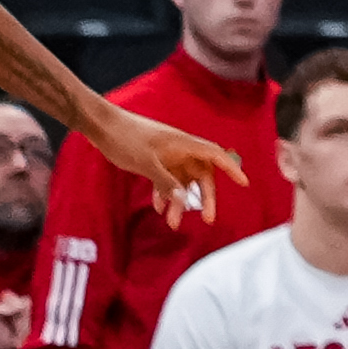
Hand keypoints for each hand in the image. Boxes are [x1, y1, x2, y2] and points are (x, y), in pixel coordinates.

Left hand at [88, 106, 241, 220]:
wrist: (103, 126)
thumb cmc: (127, 140)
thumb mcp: (147, 163)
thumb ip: (167, 183)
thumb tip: (186, 202)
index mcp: (184, 145)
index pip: (216, 156)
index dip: (232, 169)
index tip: (244, 184)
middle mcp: (181, 150)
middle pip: (201, 174)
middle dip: (204, 197)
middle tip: (207, 219)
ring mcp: (168, 155)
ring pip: (182, 181)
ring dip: (180, 201)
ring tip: (173, 222)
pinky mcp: (154, 160)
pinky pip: (167, 180)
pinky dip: (165, 194)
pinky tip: (158, 208)